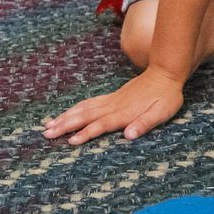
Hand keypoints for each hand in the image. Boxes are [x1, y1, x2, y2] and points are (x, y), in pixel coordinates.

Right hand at [43, 68, 184, 145]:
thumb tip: (129, 135)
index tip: (71, 141)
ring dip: (66, 117)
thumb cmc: (167, 96)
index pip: (101, 125)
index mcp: (124, 112)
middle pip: (85, 116)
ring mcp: (111, 100)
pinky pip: (89, 103)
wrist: (166, 72)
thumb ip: (145, 123)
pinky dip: (75, 108)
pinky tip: (67, 113)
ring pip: (84, 108)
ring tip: (48, 125)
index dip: (86, 133)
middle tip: (46, 134)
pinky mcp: (112, 97)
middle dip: (65, 125)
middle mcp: (114, 106)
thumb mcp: (162, 112)